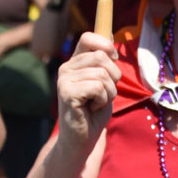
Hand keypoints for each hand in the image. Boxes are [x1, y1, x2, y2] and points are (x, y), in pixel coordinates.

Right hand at [55, 31, 120, 157]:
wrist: (82, 140)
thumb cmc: (94, 113)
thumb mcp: (104, 83)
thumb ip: (105, 63)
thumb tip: (111, 37)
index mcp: (75, 62)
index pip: (88, 38)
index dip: (106, 46)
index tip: (112, 62)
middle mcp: (66, 67)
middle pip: (101, 56)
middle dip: (113, 78)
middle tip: (103, 94)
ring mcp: (64, 79)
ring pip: (102, 74)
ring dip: (108, 93)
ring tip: (97, 103)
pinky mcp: (66, 93)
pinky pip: (98, 87)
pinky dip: (102, 100)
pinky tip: (92, 108)